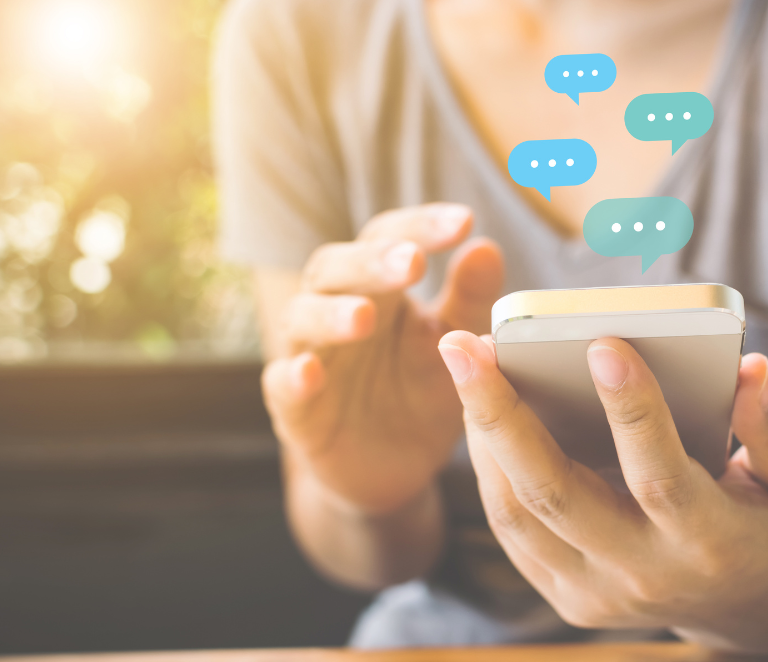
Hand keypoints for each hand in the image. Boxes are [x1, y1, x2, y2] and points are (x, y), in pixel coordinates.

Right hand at [262, 204, 503, 515]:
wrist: (395, 467)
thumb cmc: (422, 390)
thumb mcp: (456, 347)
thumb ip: (469, 300)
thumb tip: (487, 247)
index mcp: (379, 287)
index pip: (389, 238)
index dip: (420, 226)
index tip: (463, 222)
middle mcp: (335, 309)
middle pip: (337, 268)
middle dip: (372, 262)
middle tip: (412, 261)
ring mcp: (310, 356)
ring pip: (302, 319)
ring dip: (331, 314)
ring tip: (365, 318)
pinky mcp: (295, 410)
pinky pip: (281, 386)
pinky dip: (293, 377)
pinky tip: (311, 372)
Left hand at [438, 332, 767, 652]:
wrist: (745, 611)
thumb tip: (748, 367)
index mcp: (710, 544)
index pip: (659, 476)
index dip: (633, 410)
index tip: (601, 341)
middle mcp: (642, 574)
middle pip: (555, 494)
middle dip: (502, 413)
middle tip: (464, 344)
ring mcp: (594, 592)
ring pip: (516, 511)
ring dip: (481, 433)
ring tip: (464, 362)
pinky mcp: (563, 592)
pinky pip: (510, 527)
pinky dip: (487, 465)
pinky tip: (479, 407)